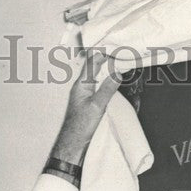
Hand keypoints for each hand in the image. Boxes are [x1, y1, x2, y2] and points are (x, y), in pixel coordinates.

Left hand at [51, 49, 121, 164]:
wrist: (73, 143)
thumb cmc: (80, 126)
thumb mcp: (97, 106)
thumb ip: (107, 89)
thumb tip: (117, 73)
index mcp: (81, 85)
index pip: (92, 63)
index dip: (103, 54)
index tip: (114, 47)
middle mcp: (82, 88)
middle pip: (93, 68)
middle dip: (105, 59)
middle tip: (117, 52)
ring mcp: (84, 95)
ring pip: (95, 77)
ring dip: (105, 70)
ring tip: (116, 63)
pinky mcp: (87, 104)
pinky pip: (97, 87)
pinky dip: (105, 81)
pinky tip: (110, 83)